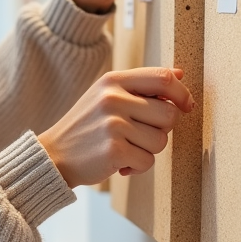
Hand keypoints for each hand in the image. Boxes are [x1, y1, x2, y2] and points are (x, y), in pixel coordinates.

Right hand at [37, 67, 193, 186]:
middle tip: (141, 135)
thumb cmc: (86, 127)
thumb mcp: (106, 95)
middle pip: (169, 114)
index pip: (163, 78)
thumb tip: (179, 74)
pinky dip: (137, 166)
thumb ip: (141, 85)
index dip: (182, 93)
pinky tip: (119, 163)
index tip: (186, 106)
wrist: (54, 156)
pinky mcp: (113, 149)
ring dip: (148, 151)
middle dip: (162, 129)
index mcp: (113, 80)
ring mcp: (112, 124)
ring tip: (125, 148)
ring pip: (161, 140)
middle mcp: (112, 98)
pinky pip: (148, 161)